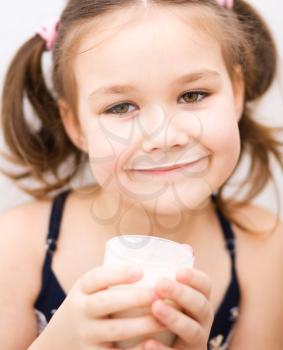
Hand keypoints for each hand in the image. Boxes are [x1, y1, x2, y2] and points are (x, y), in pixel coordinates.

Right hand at [36, 265, 165, 349]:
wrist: (54, 345)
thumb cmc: (83, 311)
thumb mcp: (85, 293)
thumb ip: (108, 281)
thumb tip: (150, 264)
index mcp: (80, 291)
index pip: (95, 278)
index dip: (118, 273)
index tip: (140, 270)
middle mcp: (79, 312)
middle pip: (106, 303)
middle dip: (135, 298)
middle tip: (160, 293)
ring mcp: (85, 336)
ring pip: (116, 330)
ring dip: (143, 324)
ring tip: (166, 319)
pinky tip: (152, 345)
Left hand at [143, 268, 213, 349]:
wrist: (161, 345)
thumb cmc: (165, 312)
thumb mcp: (171, 294)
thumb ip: (174, 273)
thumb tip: (184, 246)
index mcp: (199, 300)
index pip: (206, 286)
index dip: (195, 277)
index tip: (178, 271)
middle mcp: (202, 321)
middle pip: (202, 306)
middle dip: (183, 294)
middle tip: (160, 284)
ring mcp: (195, 342)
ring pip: (193, 331)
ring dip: (175, 318)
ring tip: (156, 307)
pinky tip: (147, 343)